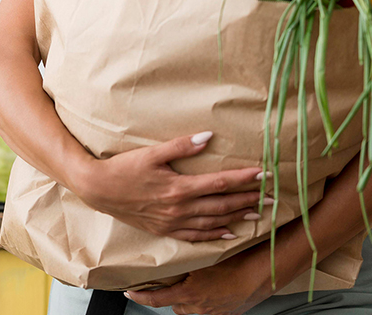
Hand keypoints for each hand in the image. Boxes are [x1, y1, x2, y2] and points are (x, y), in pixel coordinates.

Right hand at [72, 132, 273, 240]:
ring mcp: (173, 222)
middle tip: (271, 197)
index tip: (264, 174)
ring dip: (237, 217)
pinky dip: (216, 235)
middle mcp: (180, 208)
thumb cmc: (124, 168)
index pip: (220, 183)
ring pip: (214, 222)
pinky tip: (229, 233)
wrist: (99, 190)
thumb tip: (208, 136)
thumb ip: (181, 145)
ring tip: (258, 213)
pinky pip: (197, 235)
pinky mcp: (166, 229)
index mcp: (180, 187)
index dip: (244, 179)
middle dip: (248, 200)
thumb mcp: (151, 152)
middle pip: (222, 204)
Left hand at [124, 245, 274, 314]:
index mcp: (189, 292)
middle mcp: (197, 306)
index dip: (141, 296)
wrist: (262, 274)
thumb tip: (174, 249)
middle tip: (171, 280)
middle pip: (175, 304)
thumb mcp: (207, 256)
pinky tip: (213, 288)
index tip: (130, 291)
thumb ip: (188, 258)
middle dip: (172, 294)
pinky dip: (206, 300)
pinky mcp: (225, 314)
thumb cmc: (236, 261)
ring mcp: (212, 312)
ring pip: (191, 307)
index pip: (157, 299)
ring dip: (189, 298)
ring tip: (195, 282)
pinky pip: (208, 309)